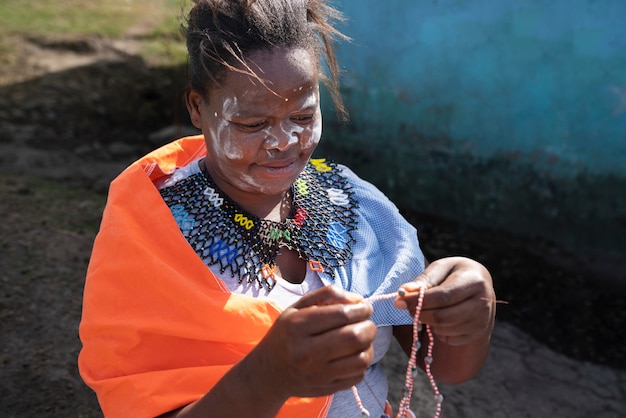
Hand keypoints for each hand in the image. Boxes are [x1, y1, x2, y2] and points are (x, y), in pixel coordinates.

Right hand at [252, 285, 376, 397]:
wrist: (269, 372)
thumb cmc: (287, 333)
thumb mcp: (298, 307)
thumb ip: (327, 295)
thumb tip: (358, 300)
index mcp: (298, 326)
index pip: (342, 314)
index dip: (361, 309)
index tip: (365, 307)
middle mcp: (307, 351)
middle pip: (354, 337)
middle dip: (369, 326)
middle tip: (366, 323)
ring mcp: (318, 373)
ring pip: (361, 358)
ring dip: (368, 346)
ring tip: (362, 339)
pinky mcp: (327, 388)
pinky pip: (358, 375)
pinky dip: (362, 363)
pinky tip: (353, 356)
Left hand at [395, 256, 494, 345]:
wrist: (480, 289)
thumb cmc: (456, 275)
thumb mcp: (441, 269)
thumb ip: (424, 280)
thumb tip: (404, 292)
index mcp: (475, 282)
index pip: (443, 296)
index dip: (419, 300)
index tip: (399, 300)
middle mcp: (482, 304)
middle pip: (443, 317)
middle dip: (419, 314)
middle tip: (407, 308)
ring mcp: (481, 322)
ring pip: (443, 329)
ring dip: (427, 321)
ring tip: (426, 308)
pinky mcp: (476, 335)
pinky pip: (448, 339)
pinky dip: (437, 330)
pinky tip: (440, 317)